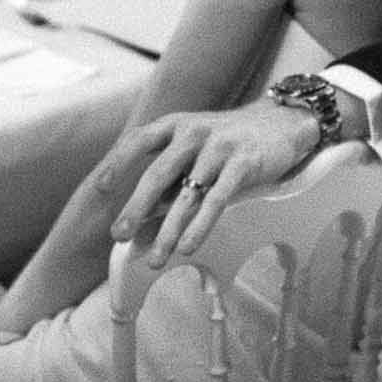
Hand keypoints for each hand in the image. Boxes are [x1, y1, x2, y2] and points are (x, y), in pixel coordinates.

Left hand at [108, 100, 318, 264]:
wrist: (283, 122)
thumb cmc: (231, 139)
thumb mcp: (196, 145)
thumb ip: (170, 175)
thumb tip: (140, 216)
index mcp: (177, 124)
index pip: (139, 140)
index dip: (117, 163)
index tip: (99, 188)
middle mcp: (194, 131)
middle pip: (158, 173)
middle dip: (136, 207)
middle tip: (120, 234)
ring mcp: (220, 146)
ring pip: (187, 195)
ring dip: (168, 230)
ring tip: (156, 259)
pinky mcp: (244, 163)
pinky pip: (216, 200)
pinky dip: (200, 226)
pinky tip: (187, 247)